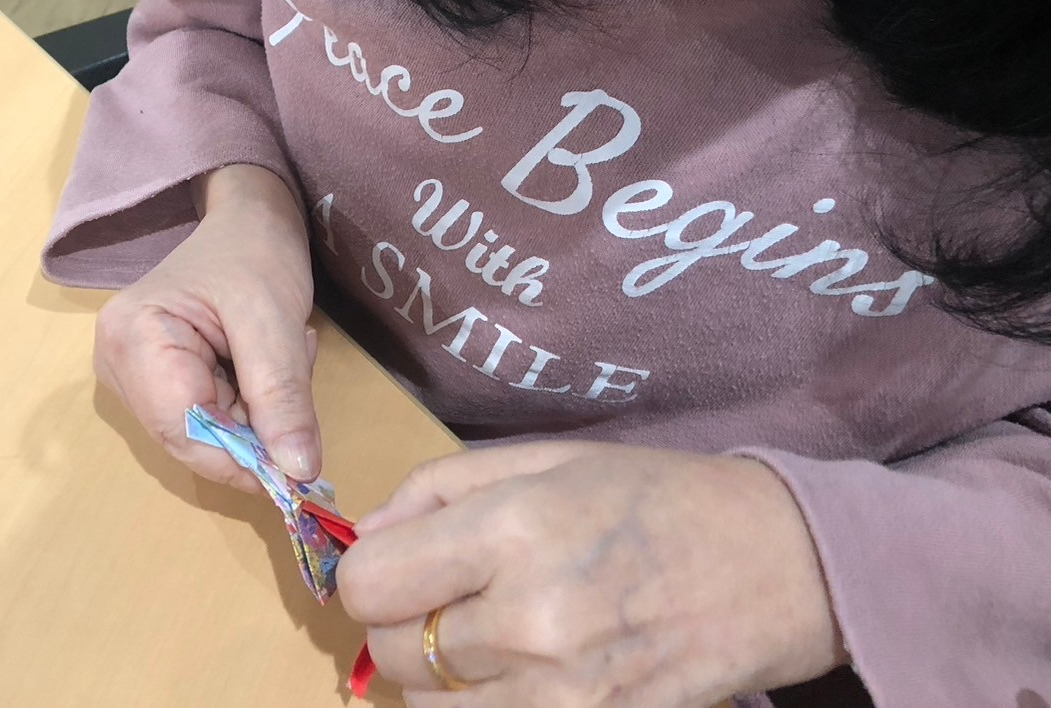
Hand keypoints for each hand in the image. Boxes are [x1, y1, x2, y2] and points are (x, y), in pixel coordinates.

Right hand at [94, 164, 319, 492]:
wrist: (250, 216)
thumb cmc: (255, 251)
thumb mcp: (275, 321)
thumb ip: (282, 397)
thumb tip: (298, 475)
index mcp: (132, 339)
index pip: (182, 431)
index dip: (242, 459)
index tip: (300, 465)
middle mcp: (117, 363)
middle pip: (190, 438)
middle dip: (253, 425)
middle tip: (297, 368)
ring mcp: (133, 375)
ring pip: (205, 434)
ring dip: (256, 412)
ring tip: (283, 352)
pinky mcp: (156, 381)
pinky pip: (208, 420)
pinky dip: (248, 403)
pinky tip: (262, 359)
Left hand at [338, 441, 845, 706]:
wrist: (776, 568)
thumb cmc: (654, 496)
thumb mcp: (542, 458)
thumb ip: (437, 489)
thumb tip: (365, 537)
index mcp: (513, 530)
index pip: (368, 585)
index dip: (370, 576)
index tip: (399, 567)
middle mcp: (529, 620)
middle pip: (390, 653)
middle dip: (401, 623)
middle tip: (447, 597)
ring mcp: (562, 695)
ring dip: (439, 675)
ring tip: (489, 633)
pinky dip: (482, 707)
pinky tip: (518, 672)